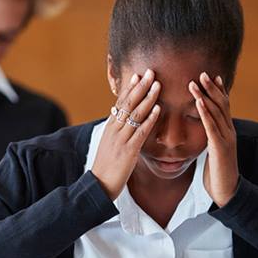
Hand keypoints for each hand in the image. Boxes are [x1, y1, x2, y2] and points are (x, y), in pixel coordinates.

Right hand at [91, 69, 160, 199]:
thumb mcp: (108, 144)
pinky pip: (141, 131)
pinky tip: (158, 109)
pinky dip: (150, 119)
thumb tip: (119, 117)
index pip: (120, 103)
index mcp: (110, 127)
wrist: (99, 184)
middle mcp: (114, 130)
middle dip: (140, 87)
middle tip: (150, 72)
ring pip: (135, 114)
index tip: (138, 75)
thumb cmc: (106, 166)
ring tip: (157, 85)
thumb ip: (116, 130)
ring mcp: (121, 139)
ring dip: (147, 98)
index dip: (129, 88)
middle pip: (128, 104)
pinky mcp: (128, 150)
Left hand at [189, 73, 237, 206]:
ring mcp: (226, 138)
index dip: (218, 91)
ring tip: (195, 82)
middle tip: (202, 72)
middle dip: (211, 88)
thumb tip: (205, 131)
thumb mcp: (214, 151)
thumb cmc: (217, 172)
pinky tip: (198, 102)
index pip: (224, 107)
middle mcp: (229, 131)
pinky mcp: (220, 147)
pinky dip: (205, 112)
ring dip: (205, 96)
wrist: (226, 191)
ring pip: (216, 112)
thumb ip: (211, 138)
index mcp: (227, 131)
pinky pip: (211, 126)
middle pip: (221, 104)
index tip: (212, 76)